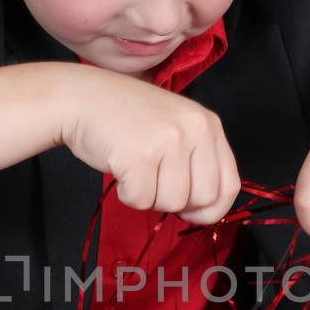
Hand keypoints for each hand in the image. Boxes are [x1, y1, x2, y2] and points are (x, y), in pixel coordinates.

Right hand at [58, 67, 240, 225]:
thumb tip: (204, 211)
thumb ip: (196, 162)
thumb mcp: (175, 129)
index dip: (209, 208)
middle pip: (203, 200)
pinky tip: (120, 167)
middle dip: (175, 202)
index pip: (229, 186)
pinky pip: (141, 200)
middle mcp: (194, 129)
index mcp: (208, 124)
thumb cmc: (125, 120)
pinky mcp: (140, 155)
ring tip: (134, 166)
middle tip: (153, 179)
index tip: (189, 209)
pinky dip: (126, 193)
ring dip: (148, 195)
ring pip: (172, 203)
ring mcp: (168, 140)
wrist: (81, 98)